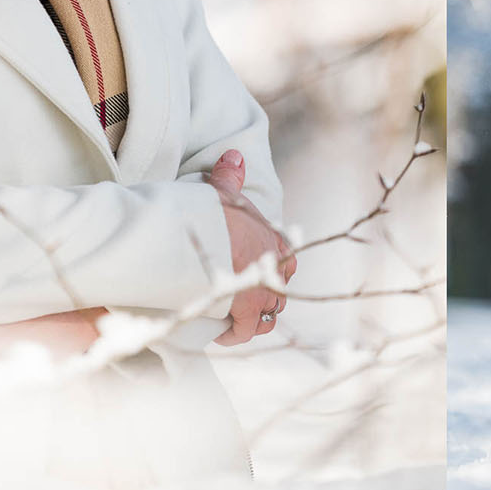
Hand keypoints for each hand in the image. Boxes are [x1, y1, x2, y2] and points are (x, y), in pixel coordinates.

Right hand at [203, 149, 296, 346]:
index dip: (277, 269)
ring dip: (254, 318)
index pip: (288, 260)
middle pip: (280, 290)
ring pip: (269, 313)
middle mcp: (274, 266)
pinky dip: (234, 334)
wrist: (202, 232)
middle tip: (243, 300)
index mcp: (273, 239)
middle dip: (265, 297)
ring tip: (234, 319)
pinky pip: (245, 330)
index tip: (260, 275)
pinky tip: (219, 332)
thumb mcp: (222, 191)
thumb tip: (236, 155)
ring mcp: (263, 289)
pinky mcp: (246, 310)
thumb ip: (231, 176)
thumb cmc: (212, 211)